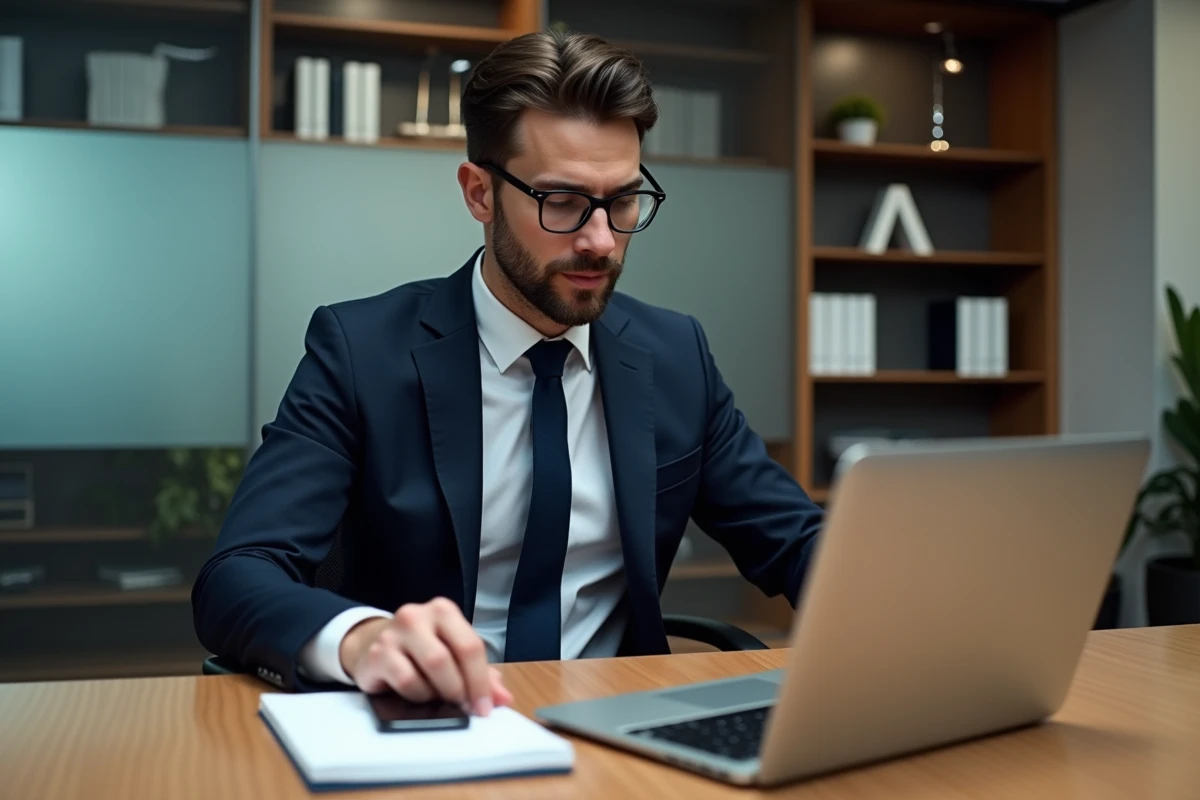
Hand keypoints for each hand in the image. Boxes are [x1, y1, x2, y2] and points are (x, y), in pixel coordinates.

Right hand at [339, 597, 511, 715]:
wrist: (371, 645)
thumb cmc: (420, 651)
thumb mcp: (453, 655)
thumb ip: (482, 674)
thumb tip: (503, 698)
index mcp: (444, 611)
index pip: (470, 646)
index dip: (481, 681)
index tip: (484, 707)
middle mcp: (417, 616)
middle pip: (448, 658)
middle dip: (460, 690)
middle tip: (464, 708)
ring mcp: (394, 633)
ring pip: (427, 670)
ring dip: (437, 693)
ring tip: (438, 698)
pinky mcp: (377, 654)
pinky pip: (405, 681)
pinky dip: (416, 695)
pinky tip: (416, 695)